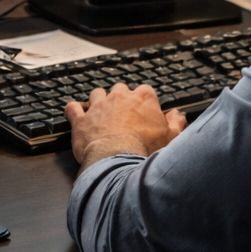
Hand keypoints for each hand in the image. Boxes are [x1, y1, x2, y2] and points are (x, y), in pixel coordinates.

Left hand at [64, 83, 186, 171]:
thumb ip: (176, 123)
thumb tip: (178, 115)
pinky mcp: (82, 120)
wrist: (118, 162)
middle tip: (123, 115)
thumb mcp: (171, 138)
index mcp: (143, 98)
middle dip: (121, 99)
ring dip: (98, 102)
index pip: (145, 91)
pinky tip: (75, 114)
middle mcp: (120, 97)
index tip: (145, 114)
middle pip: (120, 89)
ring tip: (100, 113)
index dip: (144, 103)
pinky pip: (73, 108)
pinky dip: (74, 111)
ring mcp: (99, 106)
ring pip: (97, 94)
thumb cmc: (145, 151)